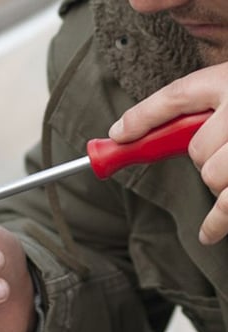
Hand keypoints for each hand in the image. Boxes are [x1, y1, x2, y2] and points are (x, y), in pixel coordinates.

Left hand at [109, 62, 227, 243]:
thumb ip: (197, 107)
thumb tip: (125, 130)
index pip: (176, 97)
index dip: (142, 119)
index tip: (115, 136)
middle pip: (197, 151)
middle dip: (206, 158)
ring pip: (213, 177)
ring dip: (223, 182)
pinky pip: (227, 205)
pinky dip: (217, 222)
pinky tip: (209, 233)